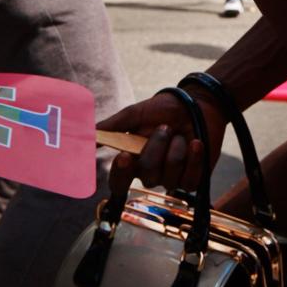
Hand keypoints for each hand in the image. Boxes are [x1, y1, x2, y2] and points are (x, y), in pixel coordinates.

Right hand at [98, 89, 226, 195]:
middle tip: (165, 128)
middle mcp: (150, 173)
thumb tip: (88, 136)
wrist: (198, 105)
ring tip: (181, 134)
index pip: (119, 182)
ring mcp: (170, 178)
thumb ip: (112, 126)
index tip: (125, 156)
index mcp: (132, 160)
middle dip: (157, 148)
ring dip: (177, 150)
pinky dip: (194, 158)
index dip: (120, 174)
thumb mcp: (136, 113)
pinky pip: (189, 181)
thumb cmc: (165, 109)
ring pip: (169, 178)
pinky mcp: (192, 179)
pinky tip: (195, 143)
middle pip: (148, 176)